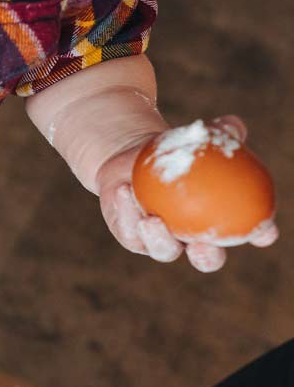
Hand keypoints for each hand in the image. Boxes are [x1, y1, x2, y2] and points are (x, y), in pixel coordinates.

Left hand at [96, 115, 278, 272]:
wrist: (133, 158)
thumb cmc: (176, 151)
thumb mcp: (196, 140)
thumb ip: (219, 134)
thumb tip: (230, 127)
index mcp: (222, 219)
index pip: (249, 231)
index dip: (260, 234)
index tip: (263, 232)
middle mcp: (195, 239)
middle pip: (207, 259)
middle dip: (207, 257)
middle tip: (202, 246)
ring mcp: (164, 242)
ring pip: (165, 251)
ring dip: (159, 239)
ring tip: (150, 220)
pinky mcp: (133, 237)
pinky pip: (130, 231)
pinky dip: (127, 212)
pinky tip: (123, 191)